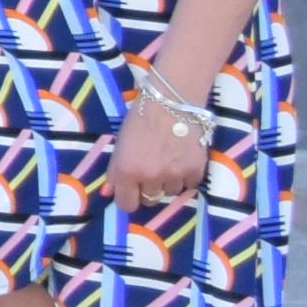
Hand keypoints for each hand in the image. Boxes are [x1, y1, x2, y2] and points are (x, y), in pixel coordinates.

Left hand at [104, 80, 210, 207]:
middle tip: (150, 171)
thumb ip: (116, 171)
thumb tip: (110, 193)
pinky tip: (181, 159)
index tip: (131, 192)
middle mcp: (150, 178)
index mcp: (126, 171)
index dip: (128, 199)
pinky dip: (185, 176)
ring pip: (170, 192)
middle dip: (148, 188)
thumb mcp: (120, 145)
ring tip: (167, 161)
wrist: (171, 102)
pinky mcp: (195, 171)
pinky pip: (188, 185)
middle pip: (149, 199)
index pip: (126, 204)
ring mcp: (174, 176)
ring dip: (168, 182)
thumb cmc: (139, 119)